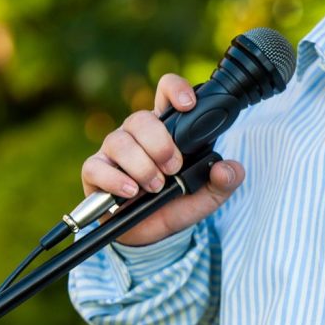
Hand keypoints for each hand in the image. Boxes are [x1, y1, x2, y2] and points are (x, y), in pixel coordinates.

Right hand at [80, 73, 244, 246]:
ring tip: (156, 186)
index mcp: (166, 128)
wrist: (151, 235)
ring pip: (120, 141)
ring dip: (142, 166)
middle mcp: (137, 133)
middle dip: (160, 144)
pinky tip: (131, 192)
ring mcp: (114, 150)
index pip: (166, 92)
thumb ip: (224, 180)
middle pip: (141, 118)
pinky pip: (97, 167)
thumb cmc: (177, 203)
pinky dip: (116, 180)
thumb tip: (229, 169)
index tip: (188, 105)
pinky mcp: (95, 172)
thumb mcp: (208, 195)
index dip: (176, 90)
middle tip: (174, 168)